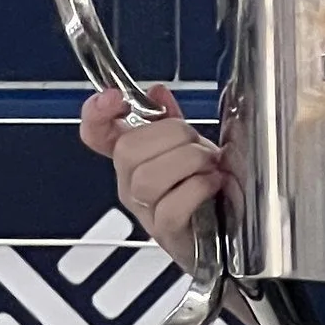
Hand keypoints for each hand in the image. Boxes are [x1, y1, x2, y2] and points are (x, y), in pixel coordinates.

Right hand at [77, 84, 225, 261]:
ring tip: (208, 165)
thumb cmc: (206, 188)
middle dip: (172, 135)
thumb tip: (157, 92)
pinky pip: (171, 207)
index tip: (114, 98)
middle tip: (196, 143)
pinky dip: (197, 188)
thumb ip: (170, 119)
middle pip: (128, 150)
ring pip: (147, 178)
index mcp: (132, 158)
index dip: (96, 113)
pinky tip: (212, 183)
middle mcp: (131, 184)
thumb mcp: (188, 146)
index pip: (95, 133)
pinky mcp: (166, 232)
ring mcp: (145, 210)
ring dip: (188, 162)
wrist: (229, 228)